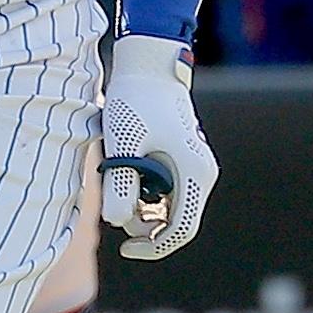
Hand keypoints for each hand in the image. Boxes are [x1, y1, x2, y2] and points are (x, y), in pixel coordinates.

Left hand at [101, 34, 217, 259]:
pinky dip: (144, 191)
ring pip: (169, 207)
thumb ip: (120, 182)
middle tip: (110, 205)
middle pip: (175, 221)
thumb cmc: (135, 99)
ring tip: (113, 177)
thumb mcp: (122, 142)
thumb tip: (115, 223)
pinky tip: (122, 171)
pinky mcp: (182, 159)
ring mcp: (194, 166)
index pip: (181, 230)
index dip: (153, 247)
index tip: (124, 248)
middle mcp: (201, 173)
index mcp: (195, 173)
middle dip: (143, 224)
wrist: (148, 64)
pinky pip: (165, 190)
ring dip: (141, 206)